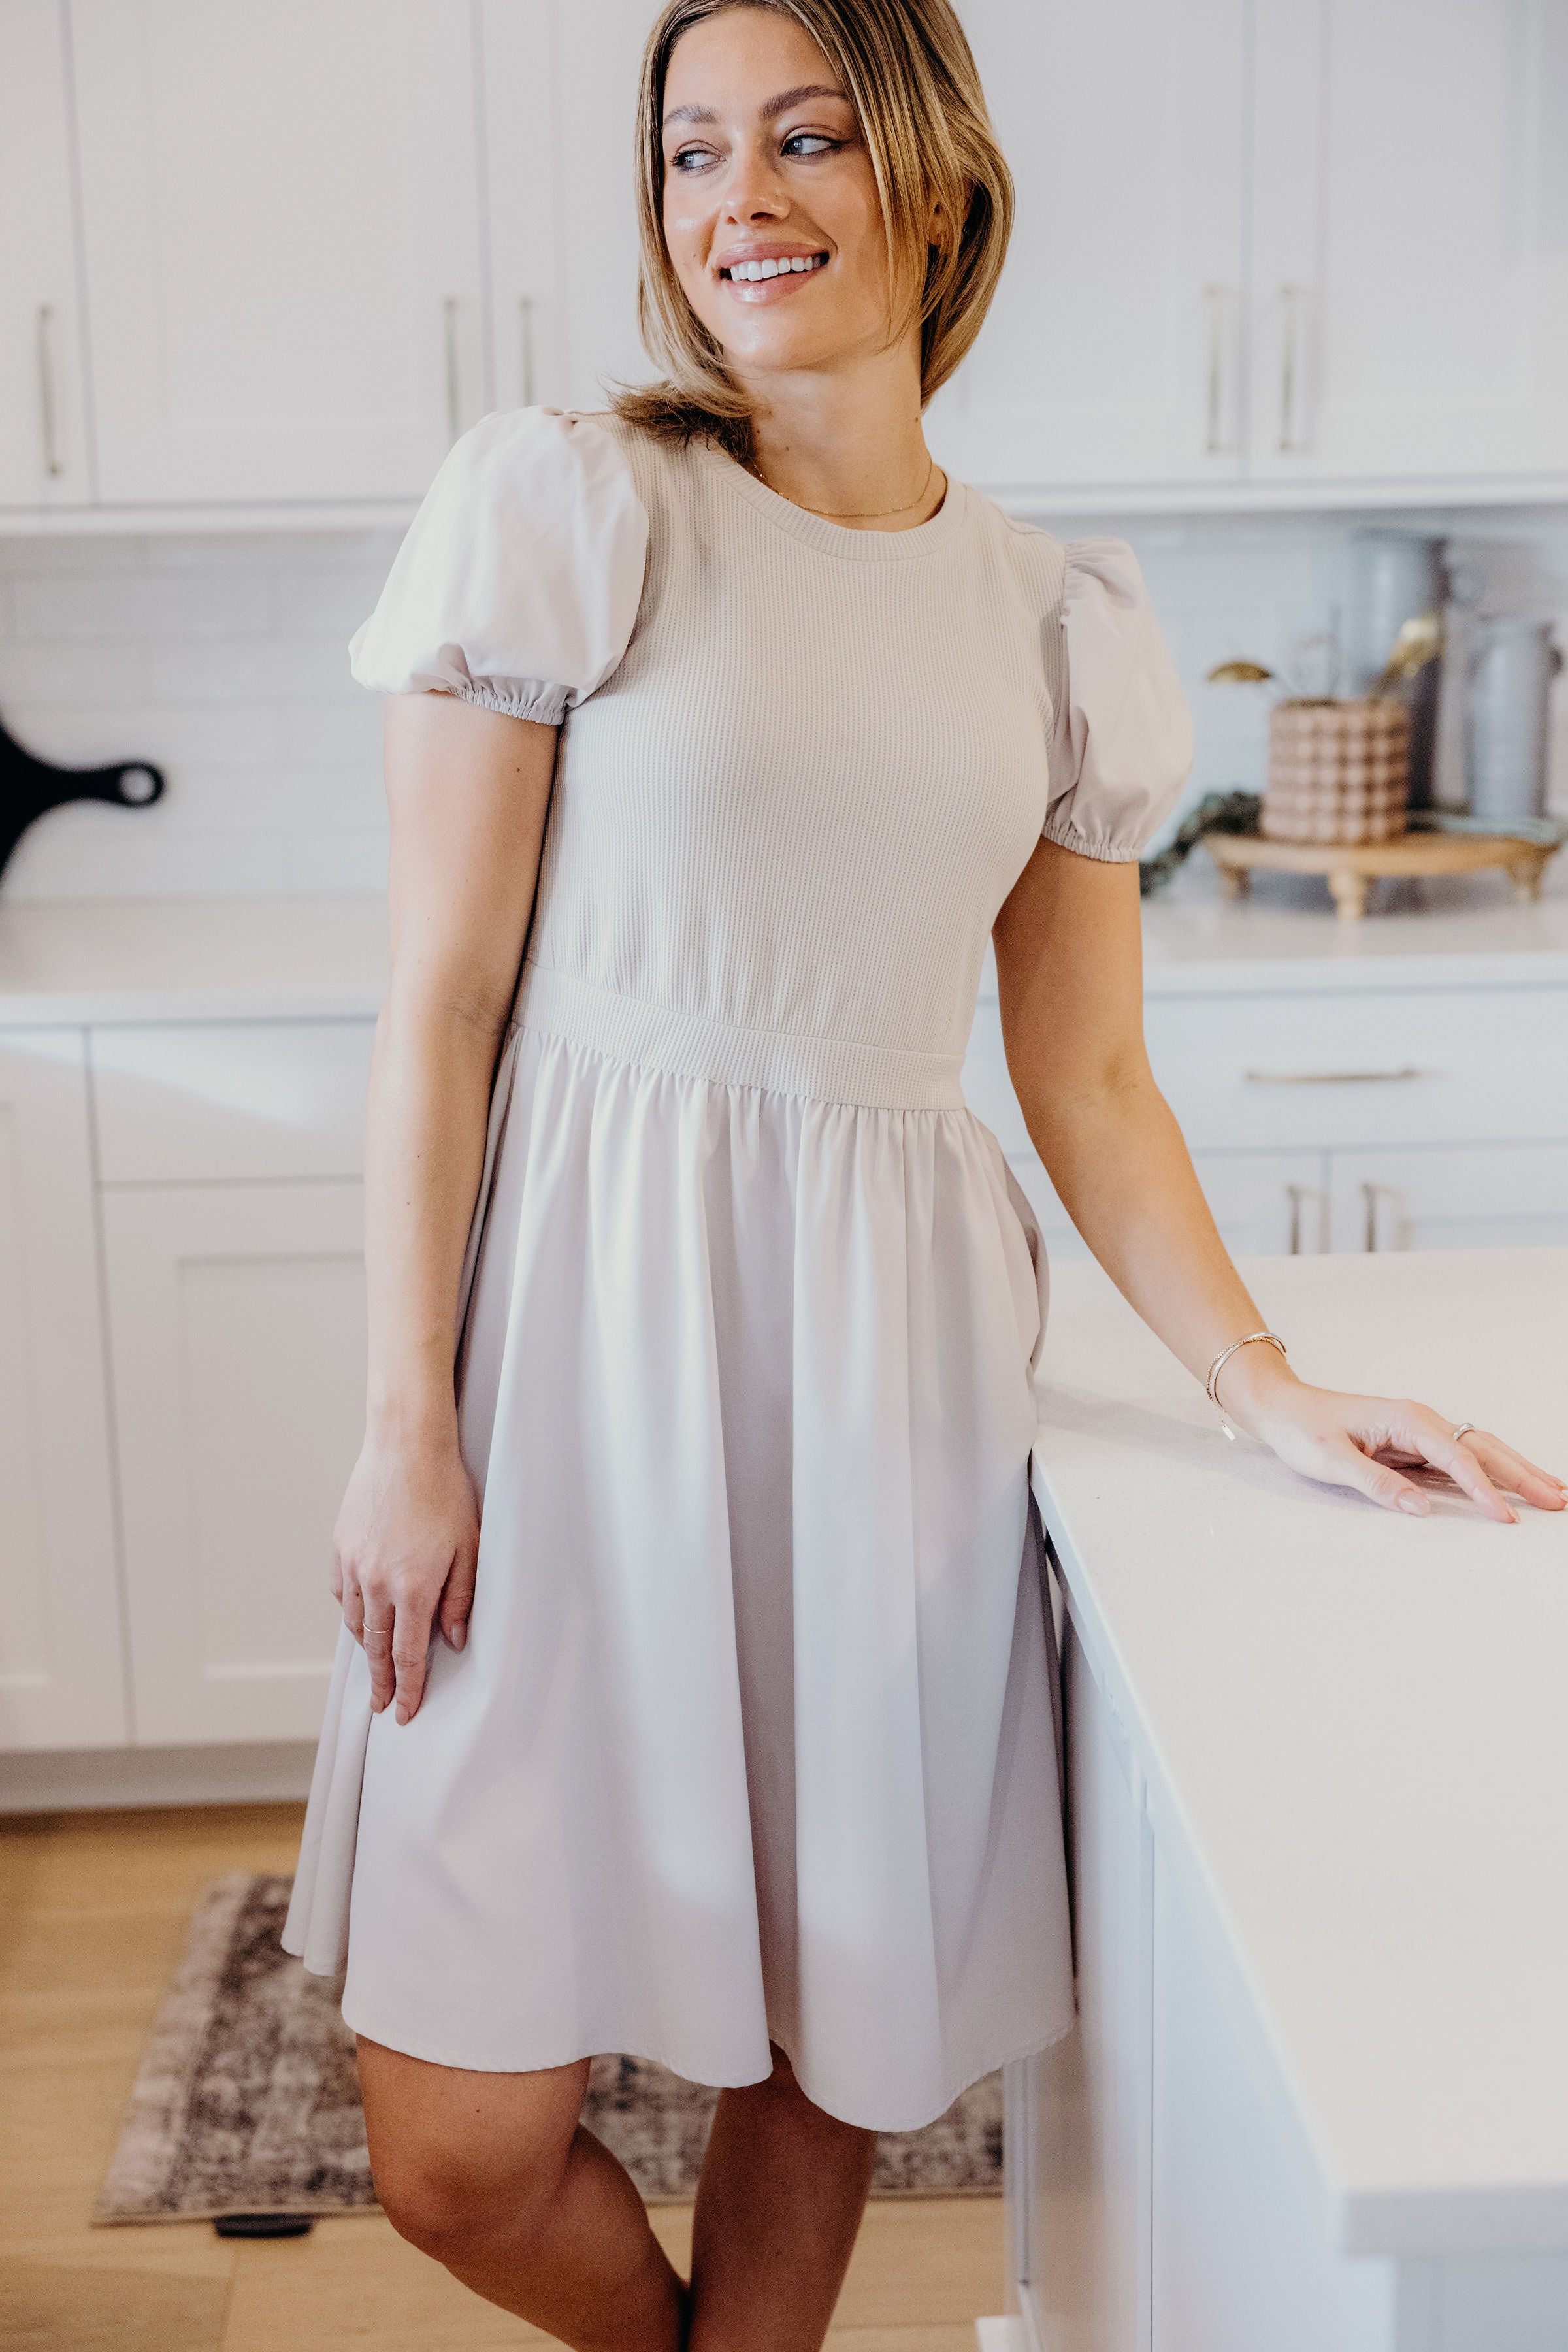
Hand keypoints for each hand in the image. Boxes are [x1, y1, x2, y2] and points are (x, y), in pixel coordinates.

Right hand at [331, 1420, 478, 1722]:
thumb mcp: (469, 1547)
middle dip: (381, 1682)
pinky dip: (351, 1611)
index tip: (405, 1713)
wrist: (406, 1445)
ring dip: (365, 1649)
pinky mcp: (340, 1546)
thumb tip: (455, 1640)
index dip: (408, 1689)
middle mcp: (377, 1582)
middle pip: (375, 1648)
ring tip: (374, 1666)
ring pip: (354, 1622)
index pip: (408, 1655)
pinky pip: (342, 1592)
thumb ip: (460, 1598)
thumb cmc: (445, 1491)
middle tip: (382, 1705)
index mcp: (412, 1587)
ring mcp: (353, 1564)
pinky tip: (360, 1616)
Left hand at [1220, 1351, 1567, 1522]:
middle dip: (1521, 1474)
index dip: (1482, 1489)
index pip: (1457, 1457)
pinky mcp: (1414, 1445)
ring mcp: (1420, 1432)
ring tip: (1553, 1492)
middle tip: (1558, 1500)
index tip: (1504, 1518)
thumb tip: (1422, 1508)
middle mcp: (1421, 1420)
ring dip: (1515, 1471)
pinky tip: (1508, 1487)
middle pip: (1483, 1447)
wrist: (1282, 1407)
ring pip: (1478, 1451)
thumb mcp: (1332, 1460)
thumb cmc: (1303, 1428)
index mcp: (1406, 1419)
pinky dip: (1490, 1473)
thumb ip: (1377, 1484)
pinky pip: (1461, 1460)